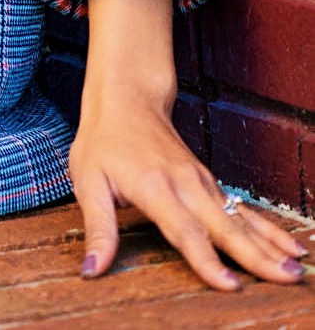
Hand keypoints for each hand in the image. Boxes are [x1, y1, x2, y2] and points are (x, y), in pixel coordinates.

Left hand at [73, 0, 306, 290]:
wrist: (126, 97)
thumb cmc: (103, 139)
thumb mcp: (87, 180)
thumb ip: (98, 227)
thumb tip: (93, 269)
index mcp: (155, 186)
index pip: (185, 230)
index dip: (207, 260)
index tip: (230, 284)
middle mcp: (185, 183)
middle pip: (224, 226)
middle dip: (256, 256)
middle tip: (286, 279)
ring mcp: (201, 181)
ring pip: (240, 218)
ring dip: (269, 245)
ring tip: (297, 270)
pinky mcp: (209, 182)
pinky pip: (241, 210)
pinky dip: (266, 229)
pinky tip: (288, 247)